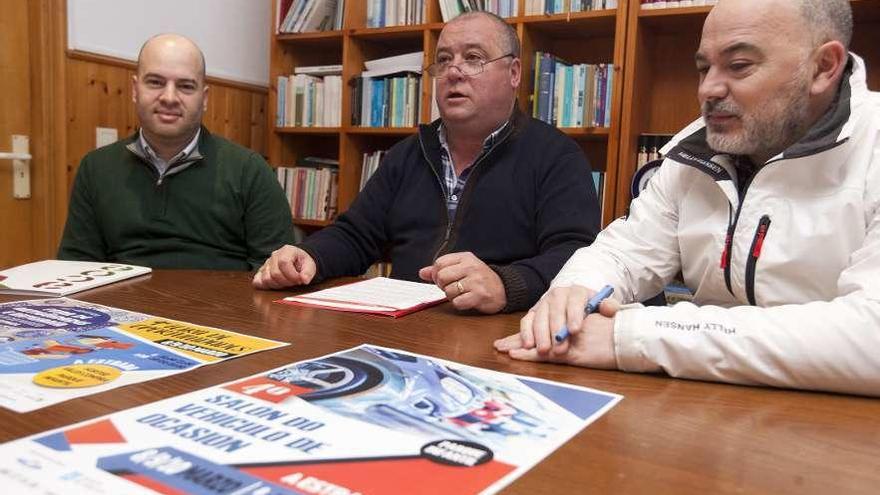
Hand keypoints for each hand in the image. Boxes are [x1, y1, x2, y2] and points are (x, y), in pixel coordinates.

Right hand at [252, 245, 316, 288]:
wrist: (297, 261)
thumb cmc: (303, 263)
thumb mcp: (310, 265)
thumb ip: (308, 272)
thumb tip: (304, 280)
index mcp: (286, 251)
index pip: (283, 263)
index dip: (291, 275)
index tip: (299, 280)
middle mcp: (274, 256)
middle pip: (274, 273)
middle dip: (286, 282)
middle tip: (294, 282)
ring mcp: (266, 263)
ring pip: (266, 279)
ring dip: (278, 285)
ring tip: (286, 282)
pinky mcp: (262, 271)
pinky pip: (257, 281)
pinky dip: (265, 286)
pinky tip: (275, 284)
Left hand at [418, 251, 506, 313]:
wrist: (504, 289)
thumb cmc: (480, 279)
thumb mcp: (462, 268)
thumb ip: (441, 269)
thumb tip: (422, 273)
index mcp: (465, 257)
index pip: (439, 263)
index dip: (437, 274)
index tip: (445, 279)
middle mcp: (471, 267)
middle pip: (442, 276)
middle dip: (443, 286)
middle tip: (453, 288)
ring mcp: (476, 281)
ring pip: (448, 291)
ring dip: (452, 296)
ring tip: (462, 294)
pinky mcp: (480, 295)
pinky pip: (457, 302)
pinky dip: (460, 304)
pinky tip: (467, 300)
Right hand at [493, 285, 619, 368]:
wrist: (575, 304)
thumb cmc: (590, 310)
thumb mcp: (602, 307)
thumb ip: (608, 307)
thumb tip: (610, 308)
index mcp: (577, 292)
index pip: (575, 301)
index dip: (575, 315)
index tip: (576, 330)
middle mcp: (557, 295)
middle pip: (555, 311)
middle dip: (556, 330)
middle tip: (559, 346)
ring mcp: (543, 303)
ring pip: (539, 317)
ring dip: (539, 334)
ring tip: (543, 350)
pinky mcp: (533, 313)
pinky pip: (526, 321)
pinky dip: (525, 333)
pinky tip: (527, 346)